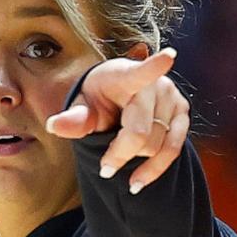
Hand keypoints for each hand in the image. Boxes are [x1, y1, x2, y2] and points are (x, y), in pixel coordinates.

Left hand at [45, 46, 188, 193]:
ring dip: (137, 163)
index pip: (140, 73)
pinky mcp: (182, 113)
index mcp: (125, 76)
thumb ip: (73, 118)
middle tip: (104, 168)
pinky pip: (173, 149)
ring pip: (158, 145)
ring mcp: (172, 98)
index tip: (169, 56)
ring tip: (116, 170)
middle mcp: (155, 84)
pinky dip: (155, 169)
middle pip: (141, 133)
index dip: (154, 66)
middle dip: (120, 155)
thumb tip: (53, 125)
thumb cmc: (99, 100)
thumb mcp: (83, 107)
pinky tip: (138, 181)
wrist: (119, 97)